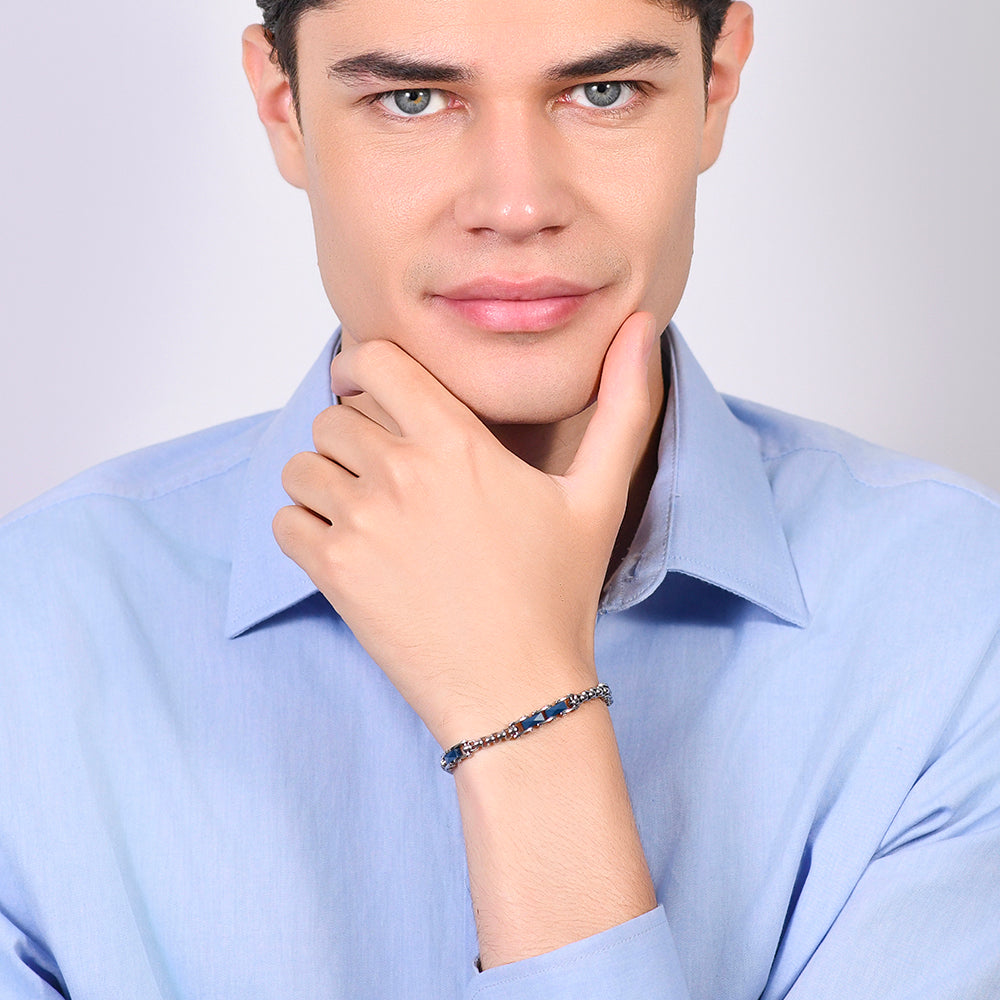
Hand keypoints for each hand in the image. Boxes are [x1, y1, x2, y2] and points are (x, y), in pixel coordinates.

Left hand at [273, 312, 656, 746]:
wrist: (519, 691)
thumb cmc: (558, 595)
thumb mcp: (602, 495)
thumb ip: (626, 405)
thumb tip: (642, 327)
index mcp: (457, 443)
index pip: (374, 361)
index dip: (366, 367)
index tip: (375, 389)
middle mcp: (400, 473)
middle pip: (334, 415)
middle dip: (352, 432)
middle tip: (385, 467)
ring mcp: (362, 524)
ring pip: (302, 465)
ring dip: (324, 479)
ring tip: (364, 508)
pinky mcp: (335, 574)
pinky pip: (284, 521)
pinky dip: (303, 526)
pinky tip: (345, 545)